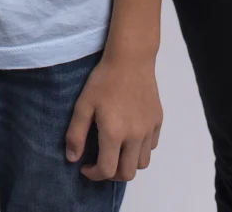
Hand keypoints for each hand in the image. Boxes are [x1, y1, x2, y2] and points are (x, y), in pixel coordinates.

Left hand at [65, 50, 162, 182]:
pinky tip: (130, 135)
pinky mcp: (158, 120)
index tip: (85, 166)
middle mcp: (135, 136)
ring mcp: (149, 129)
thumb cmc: (104, 79)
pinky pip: (152, 146)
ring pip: (142, 163)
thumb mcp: (83, 104)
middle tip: (101, 162)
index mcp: (114, 133)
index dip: (94, 174)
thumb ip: (76, 134)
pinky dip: (141, 149)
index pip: (107, 170)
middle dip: (111, 174)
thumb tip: (73, 159)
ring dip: (128, 163)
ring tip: (117, 151)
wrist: (131, 58)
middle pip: (127, 173)